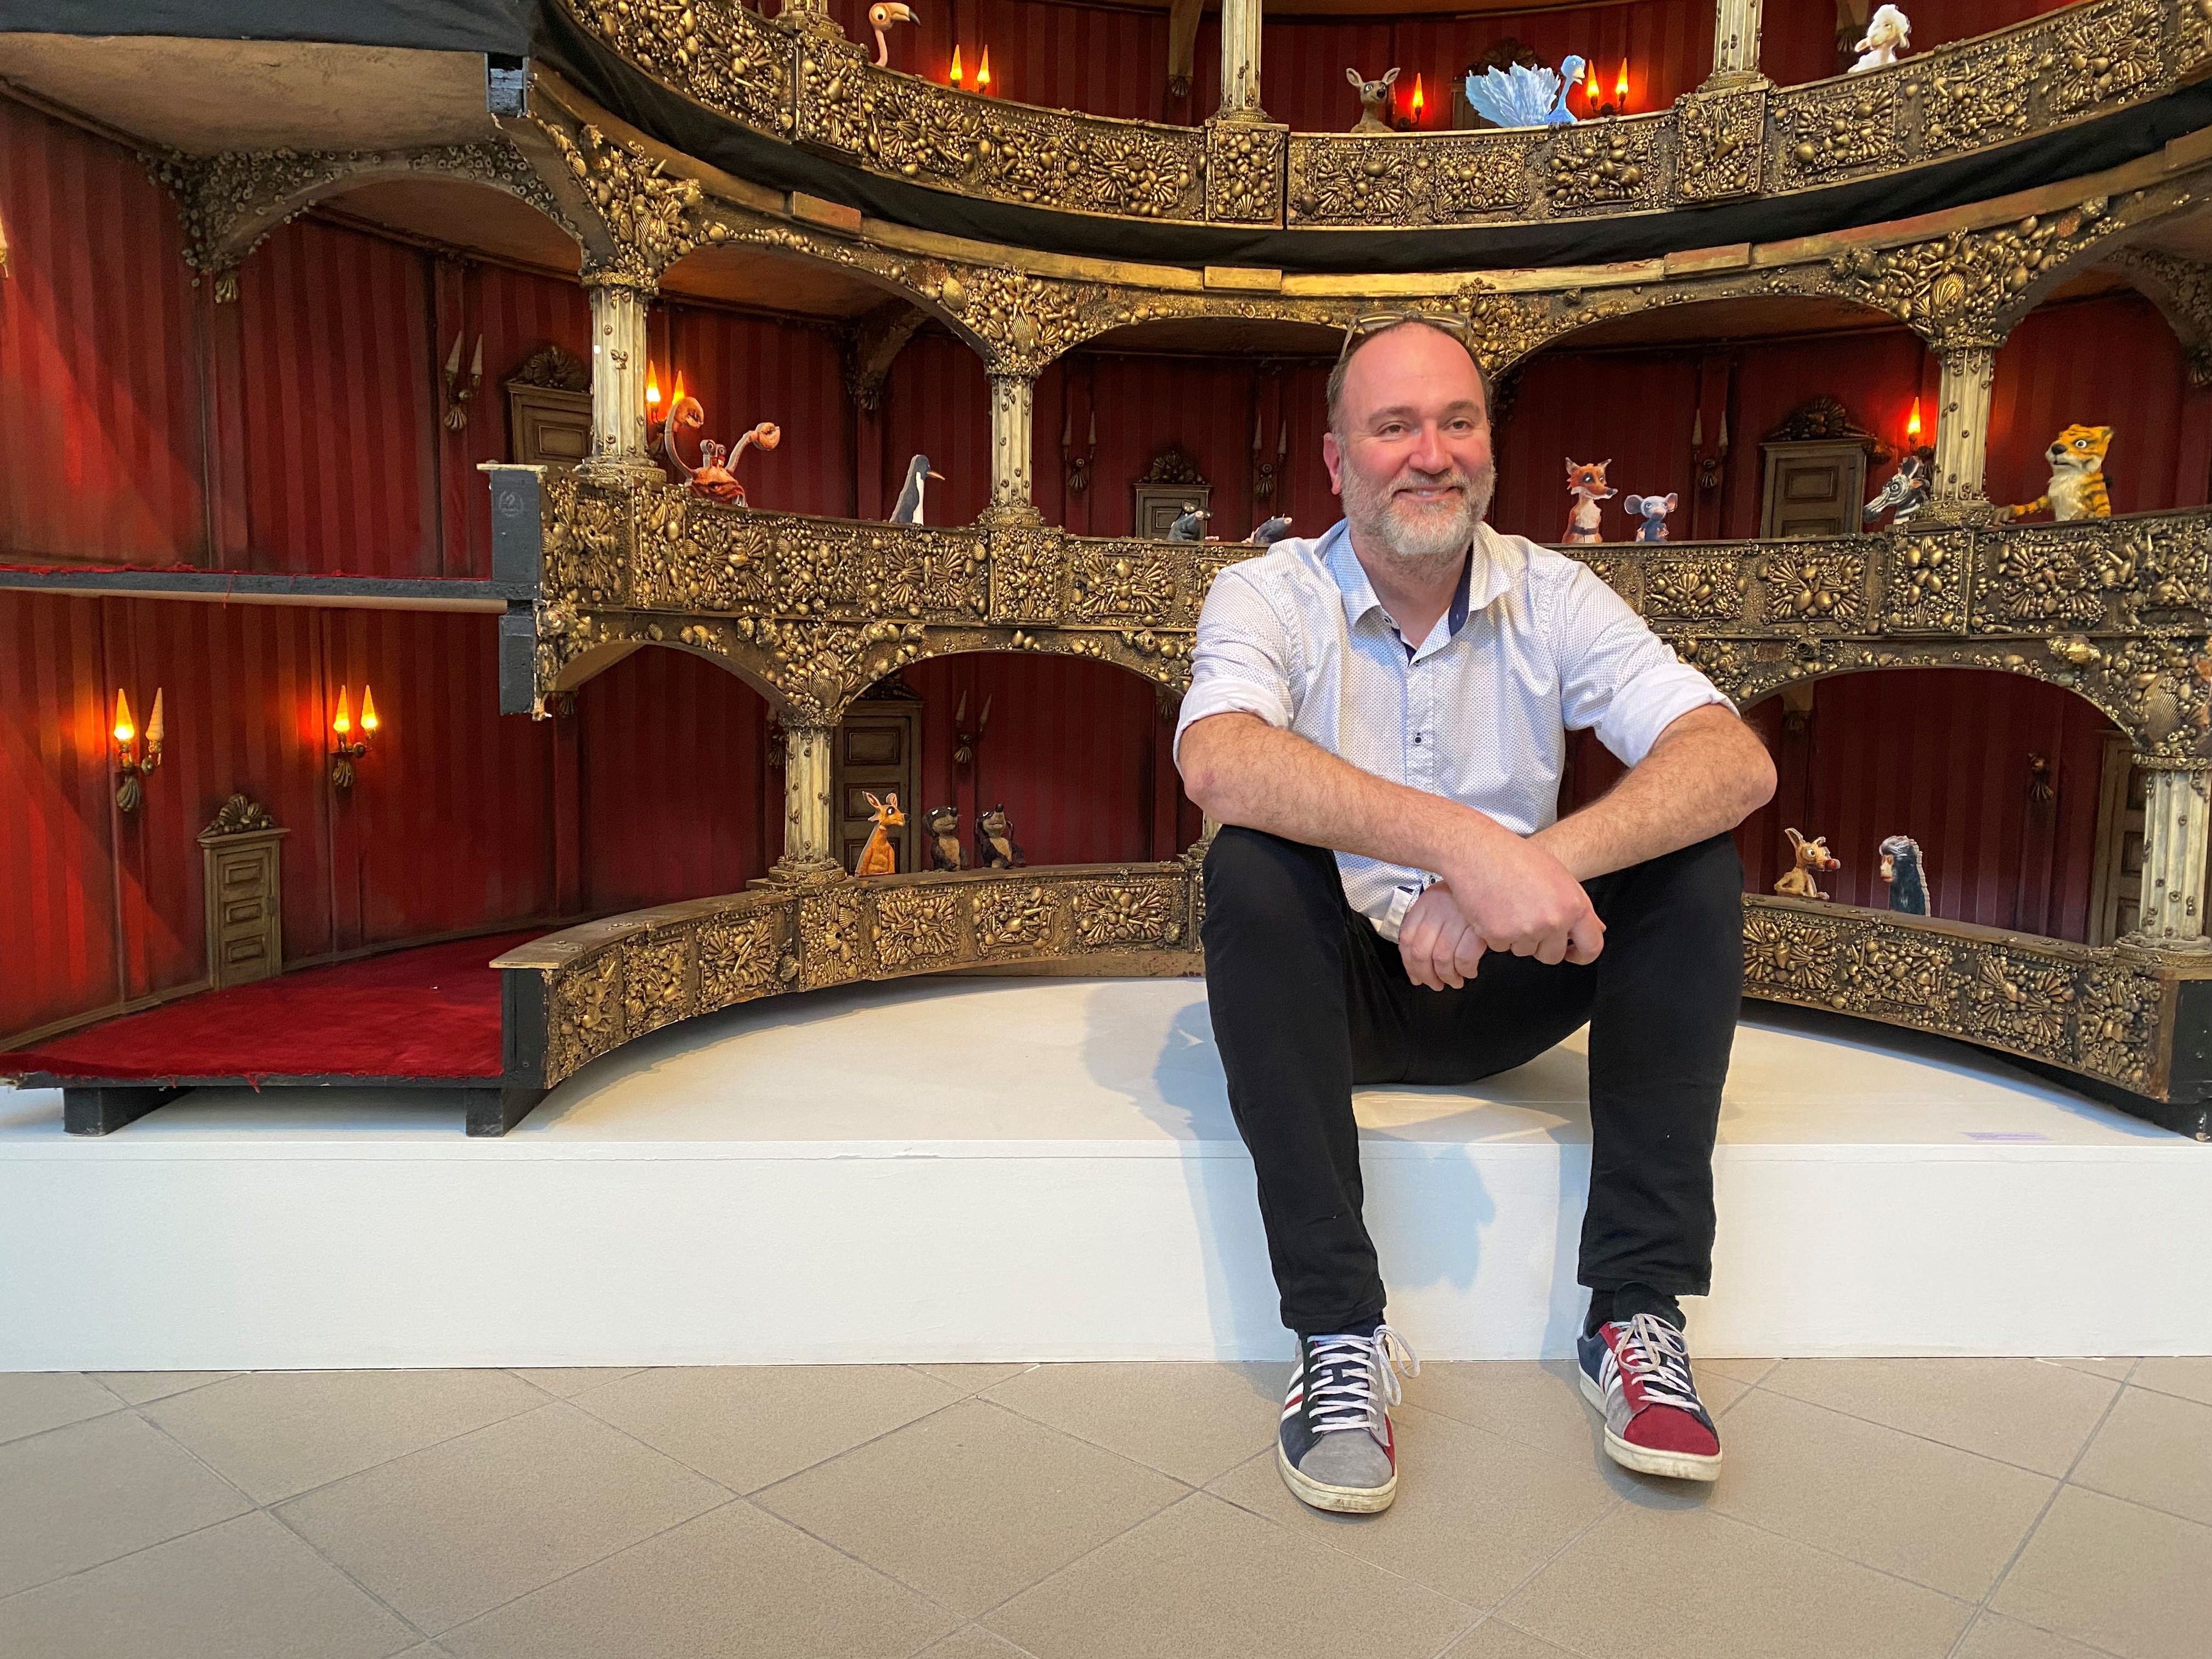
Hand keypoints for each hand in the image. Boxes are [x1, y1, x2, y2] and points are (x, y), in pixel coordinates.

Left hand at [1397, 882, 1487, 990]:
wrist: (1497, 875)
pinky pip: (1464, 957)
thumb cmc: (1474, 893)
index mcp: (1426, 903)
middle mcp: (1438, 908)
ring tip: (1455, 980)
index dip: (1409, 964)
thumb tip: (1418, 961)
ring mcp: (1457, 916)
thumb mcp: (1445, 900)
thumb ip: (1430, 924)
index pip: (1407, 939)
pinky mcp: (1478, 925)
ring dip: (1447, 976)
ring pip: (1441, 958)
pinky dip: (1465, 970)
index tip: (1417, 977)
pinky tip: (1470, 971)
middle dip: (1427, 975)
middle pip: (1421, 952)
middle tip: (1436, 984)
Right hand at [1436, 827, 1604, 967]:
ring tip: (1507, 907)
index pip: (1592, 947)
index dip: (1581, 954)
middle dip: (1541, 945)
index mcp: (1573, 905)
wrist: (1477, 850)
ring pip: (1525, 951)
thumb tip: (1596, 929)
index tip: (1571, 953)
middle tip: (1527, 920)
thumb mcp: (1558, 875)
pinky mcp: (1499, 935)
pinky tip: (1492, 910)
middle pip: (1552, 955)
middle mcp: (1554, 920)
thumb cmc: (1515, 857)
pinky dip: (1494, 934)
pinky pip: (1501, 947)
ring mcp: (1526, 930)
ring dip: (1516, 937)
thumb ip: (1577, 906)